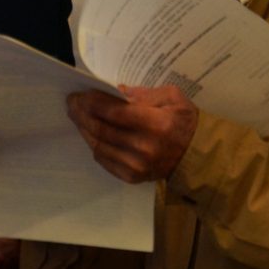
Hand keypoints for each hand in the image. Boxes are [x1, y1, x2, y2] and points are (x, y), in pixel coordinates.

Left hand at [66, 85, 198, 182]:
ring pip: (99, 145)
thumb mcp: (172, 97)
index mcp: (155, 124)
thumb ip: (145, 93)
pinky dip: (94, 145)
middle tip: (72, 103)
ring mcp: (137, 165)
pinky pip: (104, 160)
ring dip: (84, 129)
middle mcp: (144, 147)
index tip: (81, 94)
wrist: (195, 155)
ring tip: (77, 116)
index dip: (93, 102)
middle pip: (102, 128)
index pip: (114, 112)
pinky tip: (90, 133)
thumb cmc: (184, 122)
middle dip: (82, 113)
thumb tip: (118, 91)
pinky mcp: (132, 176)